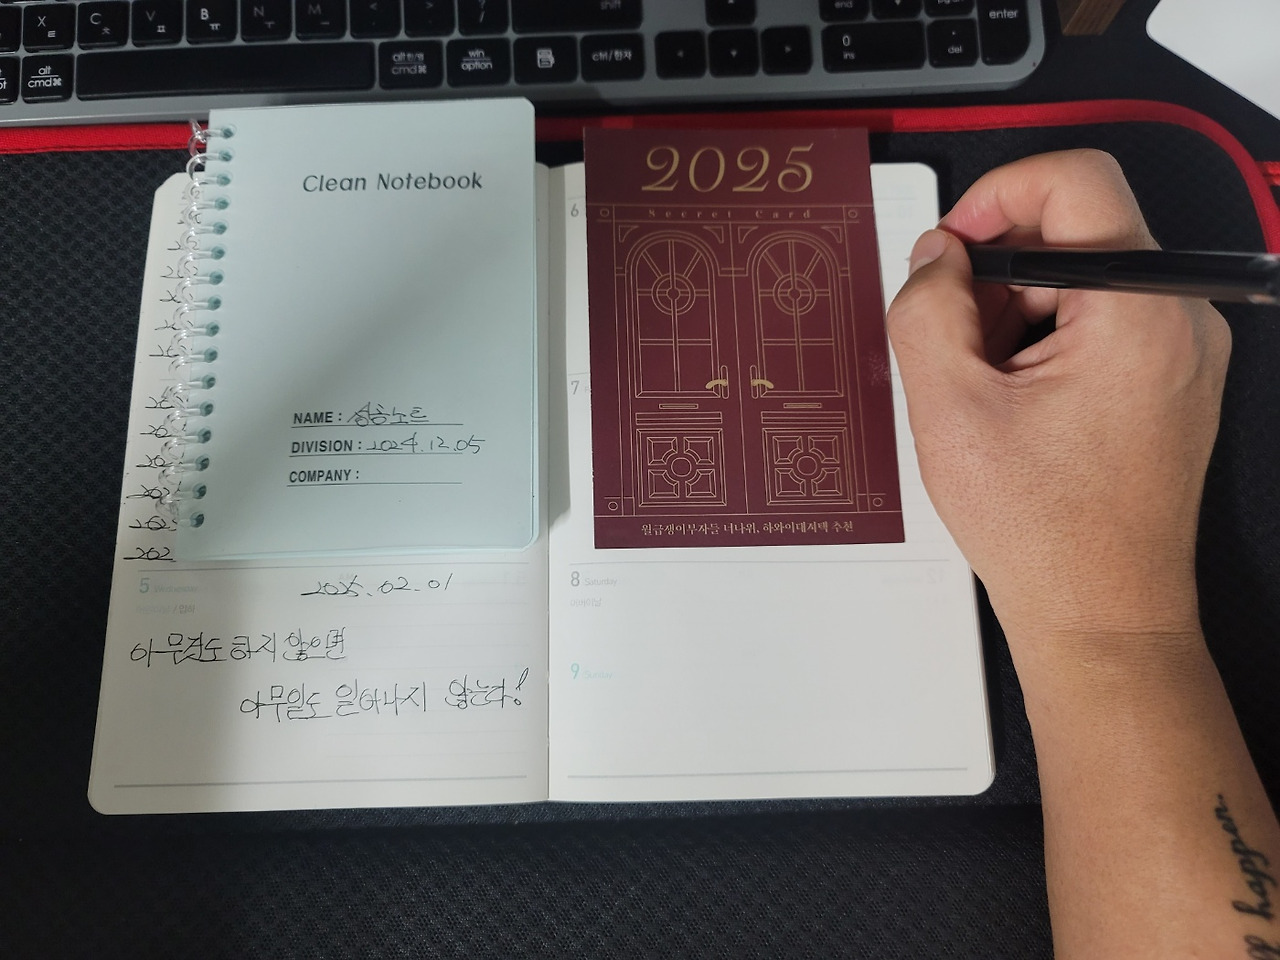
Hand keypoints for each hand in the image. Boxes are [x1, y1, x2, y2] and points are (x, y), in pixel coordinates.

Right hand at [885, 150, 1230, 650]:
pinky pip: (1101, 321)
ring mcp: (1184, 352)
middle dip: (998, 270)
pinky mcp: (1171, 380)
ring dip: (1016, 312)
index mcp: (1139, 311)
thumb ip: (926, 309)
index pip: (1076, 180)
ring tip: (983, 389)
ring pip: (1084, 278)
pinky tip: (1013, 404)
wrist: (1101, 615)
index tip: (954, 243)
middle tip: (953, 335)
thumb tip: (936, 258)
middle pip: (1078, 230)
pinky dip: (1045, 340)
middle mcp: (1181, 320)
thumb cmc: (1046, 534)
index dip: (997, 195)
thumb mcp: (949, 409)